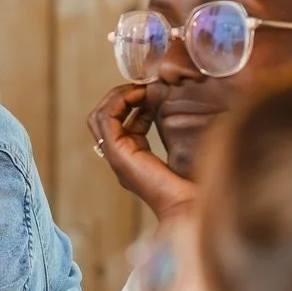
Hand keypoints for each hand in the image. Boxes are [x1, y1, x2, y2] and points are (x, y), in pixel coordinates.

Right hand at [87, 84, 195, 220]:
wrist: (189, 203)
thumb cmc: (191, 180)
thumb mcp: (179, 147)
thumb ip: (170, 128)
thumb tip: (169, 103)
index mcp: (131, 156)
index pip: (117, 121)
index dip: (131, 102)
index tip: (151, 94)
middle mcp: (119, 156)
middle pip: (102, 117)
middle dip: (120, 96)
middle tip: (142, 86)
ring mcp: (116, 156)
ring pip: (99, 115)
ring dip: (118, 96)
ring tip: (140, 89)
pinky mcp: (117, 153)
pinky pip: (107, 118)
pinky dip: (120, 101)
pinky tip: (140, 95)